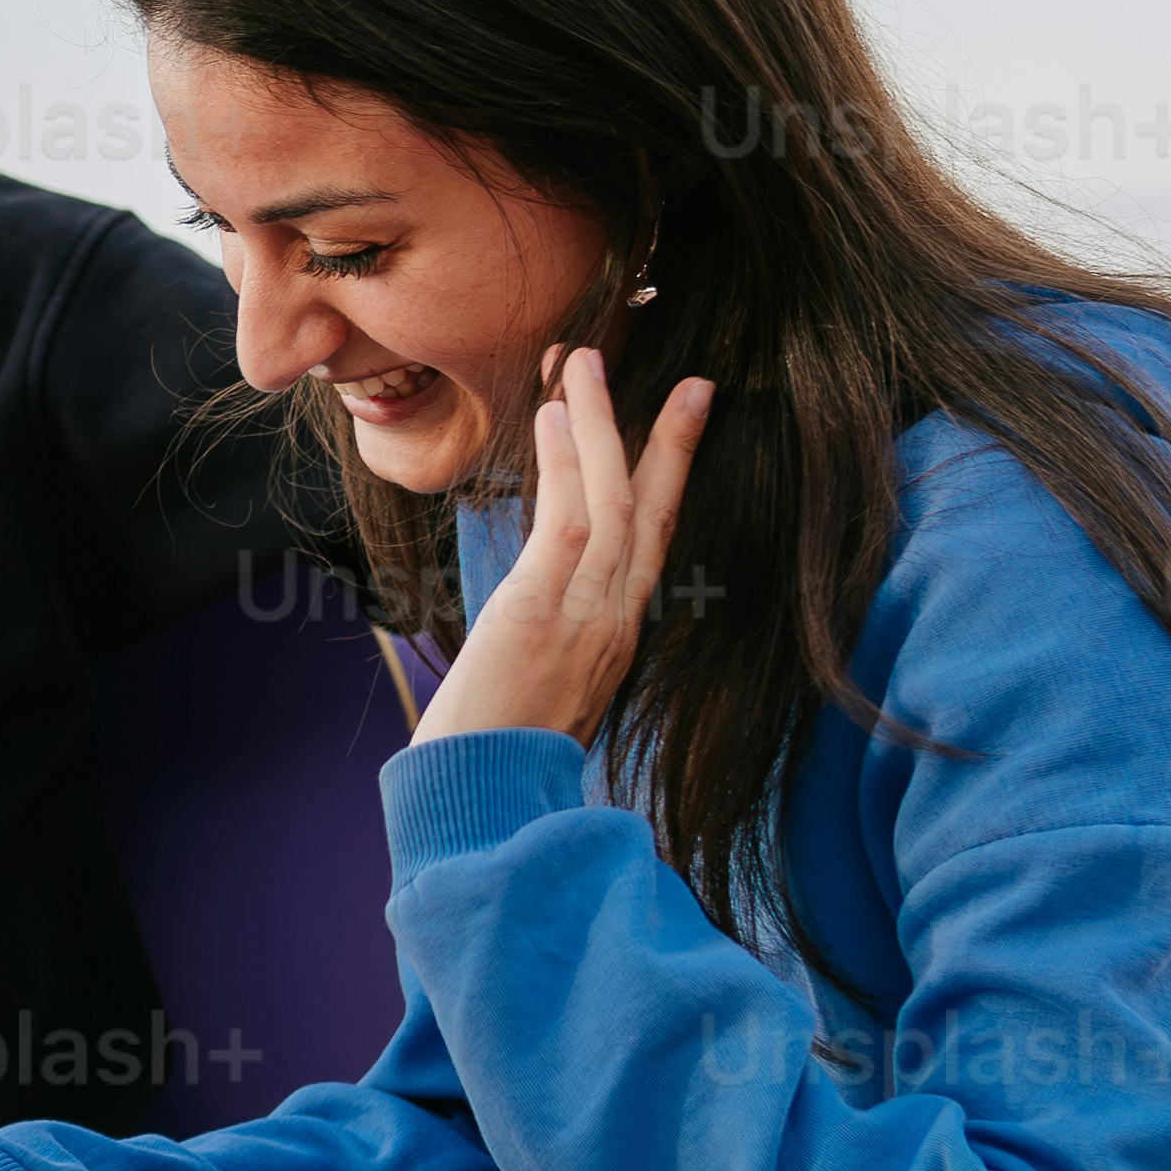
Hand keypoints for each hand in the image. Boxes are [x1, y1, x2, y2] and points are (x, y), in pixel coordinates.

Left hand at [415, 346, 716, 753]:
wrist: (481, 806)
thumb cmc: (496, 754)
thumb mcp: (539, 686)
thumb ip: (554, 637)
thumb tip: (536, 605)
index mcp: (617, 636)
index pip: (656, 542)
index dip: (673, 478)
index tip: (685, 421)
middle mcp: (615, 622)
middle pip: (655, 512)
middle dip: (671, 441)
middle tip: (689, 378)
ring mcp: (586, 616)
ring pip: (613, 501)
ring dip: (602, 426)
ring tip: (586, 364)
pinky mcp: (544, 614)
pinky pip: (570, 523)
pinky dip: (569, 465)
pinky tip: (557, 417)